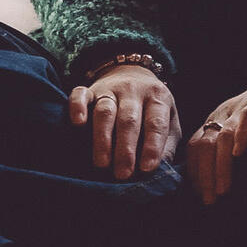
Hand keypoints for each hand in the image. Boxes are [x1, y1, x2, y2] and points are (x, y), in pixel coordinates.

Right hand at [67, 64, 179, 180]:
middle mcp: (134, 90)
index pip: (156, 123)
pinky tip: (78, 123)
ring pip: (105, 111)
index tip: (147, 168)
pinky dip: (77, 107)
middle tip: (123, 174)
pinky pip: (80, 94)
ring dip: (103, 138)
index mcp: (158, 97)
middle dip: (125, 149)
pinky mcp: (90, 89)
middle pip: (129, 120)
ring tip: (102, 163)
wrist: (132, 72)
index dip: (152, 146)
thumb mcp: (169, 120)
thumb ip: (167, 144)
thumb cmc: (152, 108)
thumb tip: (161, 171)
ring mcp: (110, 88)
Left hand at [187, 56, 246, 205]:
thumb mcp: (240, 126)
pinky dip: (242, 136)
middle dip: (204, 176)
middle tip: (209, 201)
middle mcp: (223, 114)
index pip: (195, 147)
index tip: (199, 194)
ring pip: (223, 138)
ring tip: (223, 190)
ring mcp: (241, 108)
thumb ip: (227, 146)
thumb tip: (218, 182)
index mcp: (215, 120)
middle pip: (204, 145)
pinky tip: (240, 154)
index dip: (195, 172)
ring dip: (221, 166)